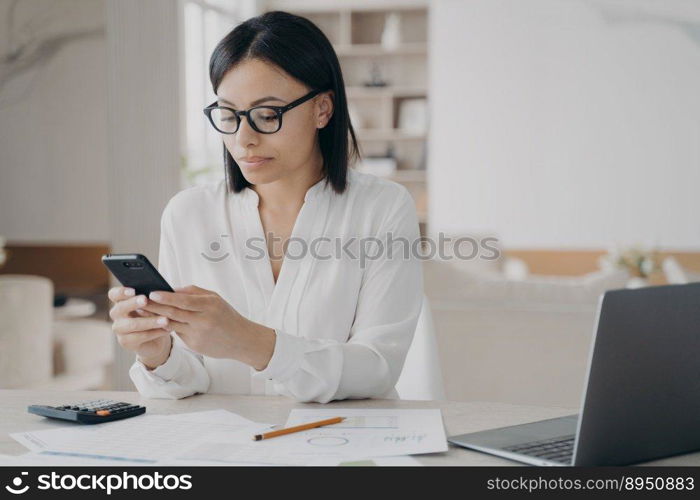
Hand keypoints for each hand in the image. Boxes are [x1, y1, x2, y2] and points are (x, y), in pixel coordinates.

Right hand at [108, 286, 172, 368]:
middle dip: (133, 303)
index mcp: (121, 301)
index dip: (121, 292)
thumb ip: (152, 300)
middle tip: (145, 300)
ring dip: (150, 321)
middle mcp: (117, 315)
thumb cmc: (154, 315)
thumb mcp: (154, 306)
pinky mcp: (125, 342)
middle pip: (120, 308)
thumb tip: (158, 294)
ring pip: (132, 324)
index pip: (114, 294)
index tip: (133, 290)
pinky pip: (140, 337)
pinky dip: (154, 332)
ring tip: (165, 320)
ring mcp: (119, 329)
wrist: (157, 337)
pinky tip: (165, 329)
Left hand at [142, 285, 275, 369]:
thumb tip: (171, 289)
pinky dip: (166, 327)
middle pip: (174, 312)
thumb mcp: (216, 299)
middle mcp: (204, 319)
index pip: (183, 300)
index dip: (166, 297)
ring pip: (172, 324)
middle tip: (139, 300)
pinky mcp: (195, 345)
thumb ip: (194, 293)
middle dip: (155, 306)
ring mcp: (199, 333)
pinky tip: (154, 323)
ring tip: (142, 311)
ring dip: (156, 317)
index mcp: (210, 305)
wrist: (241, 340)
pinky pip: (177, 333)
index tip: (151, 292)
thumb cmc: (227, 316)